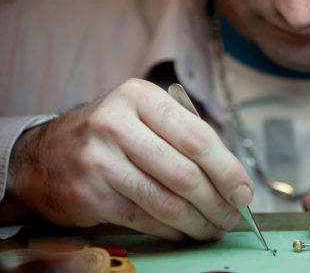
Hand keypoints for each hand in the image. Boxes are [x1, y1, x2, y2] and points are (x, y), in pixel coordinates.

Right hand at [7, 78, 252, 240]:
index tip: (245, 192)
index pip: (198, 137)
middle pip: (185, 172)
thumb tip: (234, 179)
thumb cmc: (110, 134)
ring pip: (166, 201)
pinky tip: (185, 231)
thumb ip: (186, 136)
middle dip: (218, 201)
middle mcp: (116, 124)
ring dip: (198, 221)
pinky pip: (144, 219)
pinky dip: (172, 230)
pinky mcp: (88, 195)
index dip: (228, 170)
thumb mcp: (144, 115)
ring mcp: (98, 161)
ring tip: (215, 228)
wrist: (44, 155)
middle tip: (234, 217)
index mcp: (139, 97)